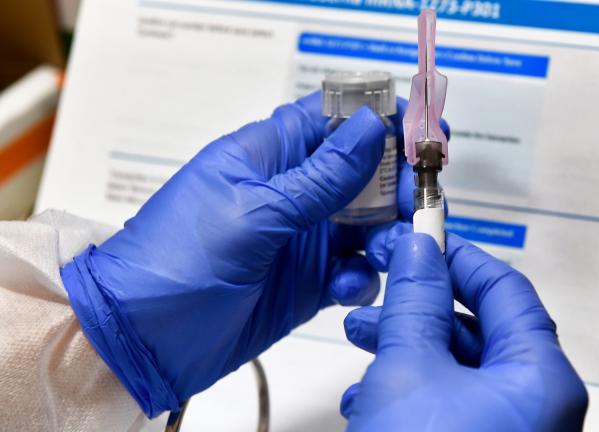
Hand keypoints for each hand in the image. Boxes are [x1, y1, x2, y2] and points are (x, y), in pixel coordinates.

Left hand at [59, 92, 445, 416]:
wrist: (143, 339)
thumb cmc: (176, 260)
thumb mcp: (254, 211)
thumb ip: (320, 176)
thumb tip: (370, 127)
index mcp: (266, 156)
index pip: (330, 120)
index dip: (376, 121)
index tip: (418, 134)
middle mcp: (289, 193)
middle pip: (361, 172)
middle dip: (393, 185)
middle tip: (412, 203)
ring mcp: (301, 238)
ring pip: (367, 223)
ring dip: (387, 234)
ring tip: (387, 251)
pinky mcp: (309, 281)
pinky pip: (355, 270)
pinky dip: (362, 277)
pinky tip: (347, 288)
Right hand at [342, 228, 588, 430]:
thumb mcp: (408, 371)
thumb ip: (415, 303)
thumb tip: (418, 253)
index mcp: (540, 379)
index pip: (506, 289)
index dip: (459, 257)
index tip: (422, 239)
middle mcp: (537, 407)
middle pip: (480, 329)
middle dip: (421, 307)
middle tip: (384, 284)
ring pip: (458, 369)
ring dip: (406, 348)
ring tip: (361, 337)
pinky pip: (450, 406)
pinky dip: (410, 391)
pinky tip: (368, 396)